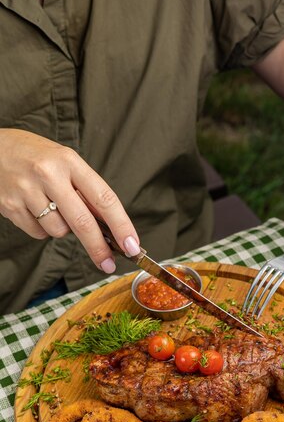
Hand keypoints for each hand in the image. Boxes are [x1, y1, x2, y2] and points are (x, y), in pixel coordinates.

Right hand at [0, 129, 140, 271]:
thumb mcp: (65, 163)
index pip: (104, 198)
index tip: (132, 245)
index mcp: (69, 161)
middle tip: (109, 264)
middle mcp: (49, 174)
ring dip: (61, 228)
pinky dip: (40, 228)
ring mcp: (27, 190)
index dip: (121, 225)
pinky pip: (38, 233)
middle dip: (99, 248)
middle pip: (83, 222)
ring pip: (59, 231)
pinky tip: (33, 208)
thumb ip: (86, 191)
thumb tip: (111, 228)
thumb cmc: (35, 157)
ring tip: (49, 206)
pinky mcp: (9, 206)